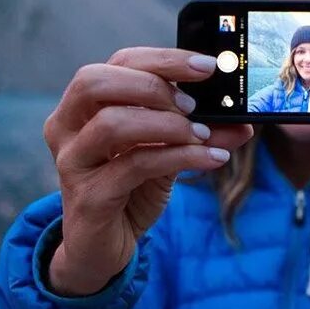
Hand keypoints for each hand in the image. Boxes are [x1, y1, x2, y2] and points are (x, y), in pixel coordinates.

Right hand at [42, 48, 252, 295]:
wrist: (101, 248)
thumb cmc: (130, 191)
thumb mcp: (166, 155)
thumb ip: (198, 135)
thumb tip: (243, 123)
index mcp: (83, 106)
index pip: (119, 63)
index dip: (164, 60)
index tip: (207, 67)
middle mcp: (66, 128)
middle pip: (96, 81)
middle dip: (153, 85)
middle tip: (193, 104)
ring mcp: (73, 162)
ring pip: (111, 123)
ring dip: (166, 124)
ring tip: (202, 134)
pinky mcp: (88, 197)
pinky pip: (134, 166)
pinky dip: (180, 157)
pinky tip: (211, 159)